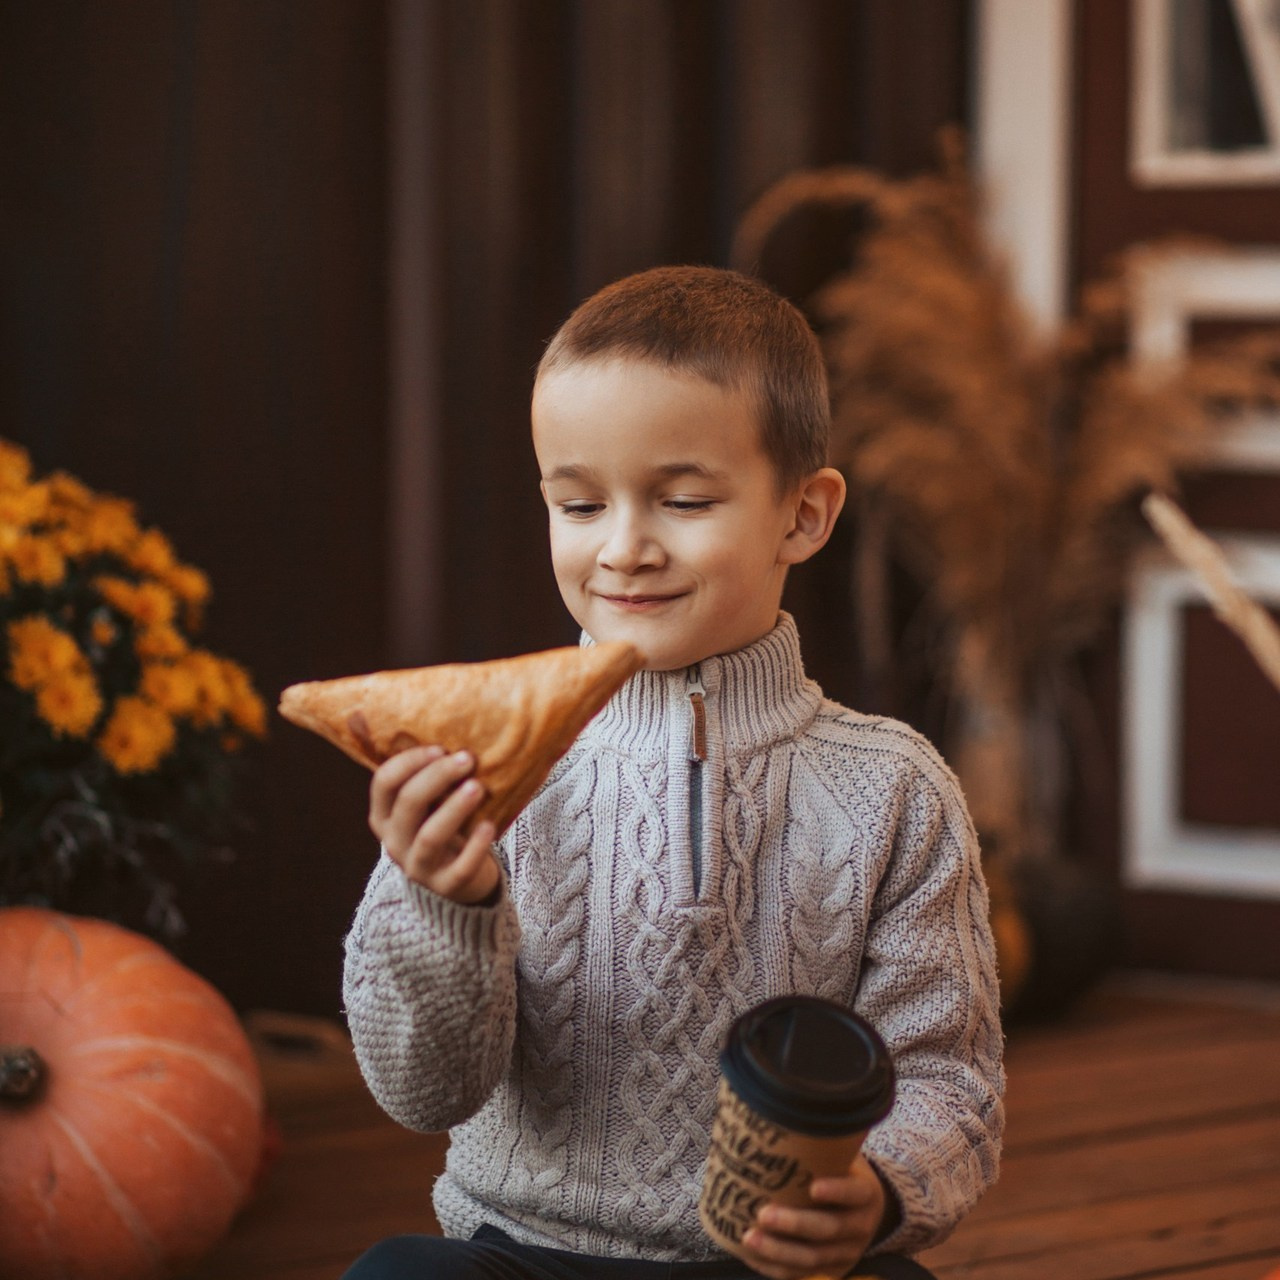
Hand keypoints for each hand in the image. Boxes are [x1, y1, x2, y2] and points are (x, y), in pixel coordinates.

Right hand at [368, 744, 499, 904]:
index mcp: (384, 816)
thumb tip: (457, 727)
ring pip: (430, 836)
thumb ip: (431, 778)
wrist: (460, 879)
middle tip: (467, 759)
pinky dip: (476, 846)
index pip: (384, 783)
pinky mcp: (446, 886)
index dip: (409, 762)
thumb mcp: (429, 804)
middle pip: (408, 803)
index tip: (439, 748)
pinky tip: (490, 825)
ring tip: (478, 786)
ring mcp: (418, 867)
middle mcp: (394, 842)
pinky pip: (460, 868)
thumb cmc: (444, 826)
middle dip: (437, 777)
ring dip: (454, 808)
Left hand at [738, 1154, 888, 1279]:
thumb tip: (780, 1106)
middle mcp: (859, 1227)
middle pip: (828, 1230)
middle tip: (763, 1214)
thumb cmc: (839, 1171)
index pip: (855, 1193)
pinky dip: (773, 1267)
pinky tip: (750, 1254)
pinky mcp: (830, 1271)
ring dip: (778, 1251)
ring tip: (748, 1237)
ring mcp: (845, 1254)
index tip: (813, 1187)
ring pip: (812, 1259)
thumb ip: (821, 1142)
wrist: (863, 1209)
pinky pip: (800, 1275)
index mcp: (865, 1194)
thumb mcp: (841, 1155)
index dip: (837, 1191)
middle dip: (795, 1225)